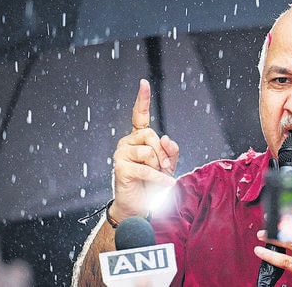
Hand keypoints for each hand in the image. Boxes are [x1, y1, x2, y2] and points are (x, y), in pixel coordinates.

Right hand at [110, 79, 178, 219]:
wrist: (140, 207)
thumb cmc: (152, 184)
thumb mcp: (167, 165)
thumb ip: (170, 151)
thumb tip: (166, 138)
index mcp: (138, 139)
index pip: (139, 115)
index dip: (142, 99)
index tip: (144, 83)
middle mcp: (127, 142)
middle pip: (151, 135)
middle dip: (163, 153)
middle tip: (166, 169)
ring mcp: (122, 154)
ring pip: (149, 151)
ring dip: (159, 167)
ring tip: (159, 177)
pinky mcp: (120, 167)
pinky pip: (146, 168)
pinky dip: (159, 178)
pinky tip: (167, 184)